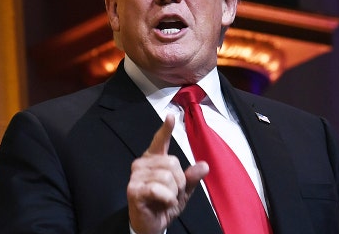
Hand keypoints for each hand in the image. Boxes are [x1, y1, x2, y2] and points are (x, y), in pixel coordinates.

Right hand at [127, 114, 208, 233]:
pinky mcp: (134, 190)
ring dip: (173, 193)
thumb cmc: (164, 205)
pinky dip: (166, 199)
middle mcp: (142, 164)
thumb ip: (191, 178)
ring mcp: (136, 176)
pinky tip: (162, 203)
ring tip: (166, 200)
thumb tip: (204, 166)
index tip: (171, 116)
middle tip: (172, 194)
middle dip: (179, 182)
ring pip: (167, 176)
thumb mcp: (183, 191)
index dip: (166, 129)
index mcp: (154, 160)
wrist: (152, 225)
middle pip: (172, 162)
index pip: (159, 141)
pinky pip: (158, 189)